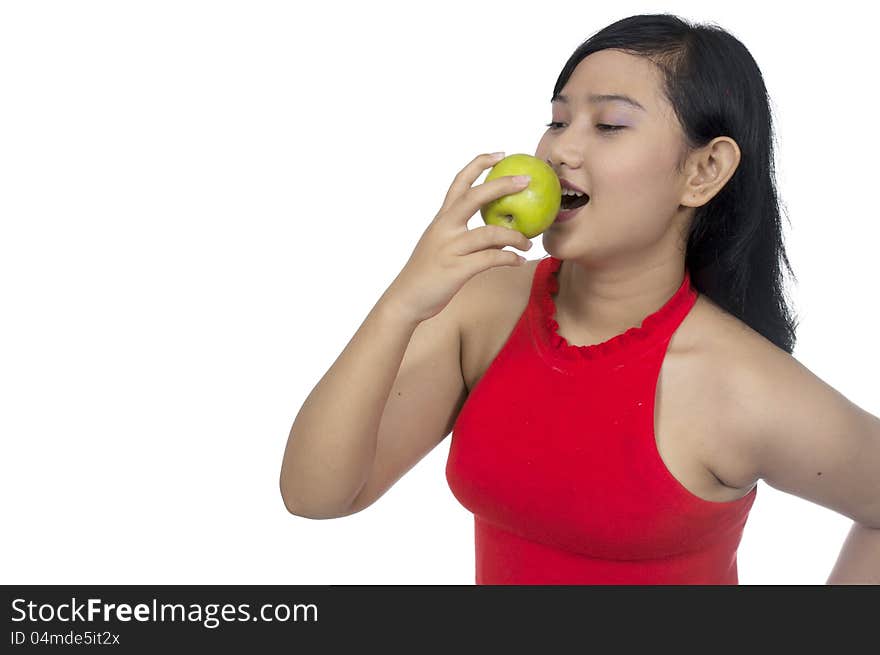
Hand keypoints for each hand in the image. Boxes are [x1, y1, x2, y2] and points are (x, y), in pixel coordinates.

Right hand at [384, 152, 533, 323]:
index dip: (479, 164)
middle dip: (502, 185)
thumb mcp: (443, 247)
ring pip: (490, 233)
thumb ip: (467, 236)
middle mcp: (444, 229)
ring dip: (515, 236)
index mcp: (441, 219)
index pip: (459, 182)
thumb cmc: (428, 274)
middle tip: (526, 180)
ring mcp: (449, 248)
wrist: (406, 299)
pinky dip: (510, 258)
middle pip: (475, 197)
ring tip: (528, 242)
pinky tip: (519, 260)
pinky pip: (491, 259)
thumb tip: (501, 232)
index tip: (501, 154)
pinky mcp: (456, 270)